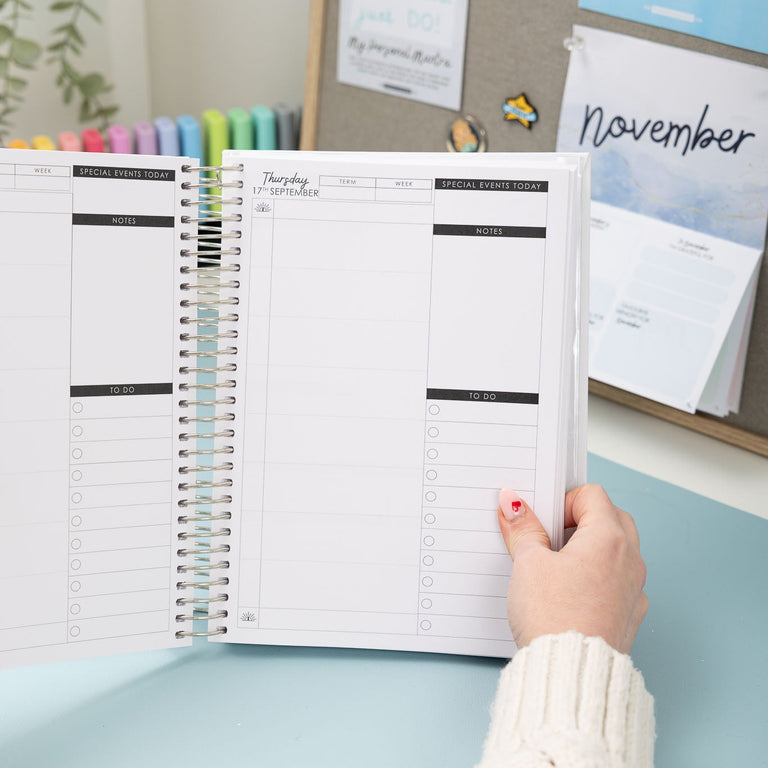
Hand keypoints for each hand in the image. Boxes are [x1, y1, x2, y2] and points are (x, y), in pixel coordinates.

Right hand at [497, 484, 647, 653]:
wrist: (570, 676)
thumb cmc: (553, 618)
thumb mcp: (528, 564)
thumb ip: (523, 529)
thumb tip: (514, 505)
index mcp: (608, 539)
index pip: (592, 495)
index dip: (563, 501)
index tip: (542, 521)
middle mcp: (630, 560)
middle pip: (612, 518)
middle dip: (581, 520)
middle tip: (551, 536)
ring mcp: (634, 590)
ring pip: (618, 551)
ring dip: (591, 548)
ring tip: (558, 566)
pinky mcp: (630, 616)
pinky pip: (619, 582)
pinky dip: (599, 577)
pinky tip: (571, 593)